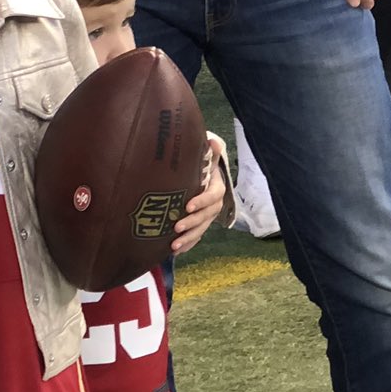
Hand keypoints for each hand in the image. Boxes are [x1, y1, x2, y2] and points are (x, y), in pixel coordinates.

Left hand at [170, 131, 226, 254]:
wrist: (205, 178)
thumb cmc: (203, 167)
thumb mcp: (207, 158)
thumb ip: (211, 151)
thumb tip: (212, 140)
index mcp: (216, 188)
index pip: (212, 196)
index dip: (201, 201)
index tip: (188, 206)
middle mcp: (214, 205)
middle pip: (206, 216)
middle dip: (192, 223)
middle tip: (176, 227)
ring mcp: (207, 217)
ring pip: (201, 229)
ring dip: (189, 238)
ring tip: (174, 245)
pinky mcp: (200, 225)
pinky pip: (196, 237)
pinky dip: (187, 244)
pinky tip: (175, 251)